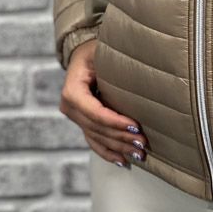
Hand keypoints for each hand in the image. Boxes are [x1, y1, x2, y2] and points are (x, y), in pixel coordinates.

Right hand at [59, 39, 147, 166]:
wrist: (82, 54)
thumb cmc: (94, 50)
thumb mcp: (100, 51)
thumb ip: (112, 64)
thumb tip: (137, 72)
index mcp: (72, 90)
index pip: (95, 112)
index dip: (115, 122)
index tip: (135, 126)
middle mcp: (70, 107)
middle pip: (97, 128)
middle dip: (121, 137)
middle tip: (142, 142)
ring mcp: (74, 117)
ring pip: (97, 138)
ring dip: (118, 147)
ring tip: (138, 153)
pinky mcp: (81, 122)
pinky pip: (93, 141)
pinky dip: (107, 152)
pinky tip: (122, 161)